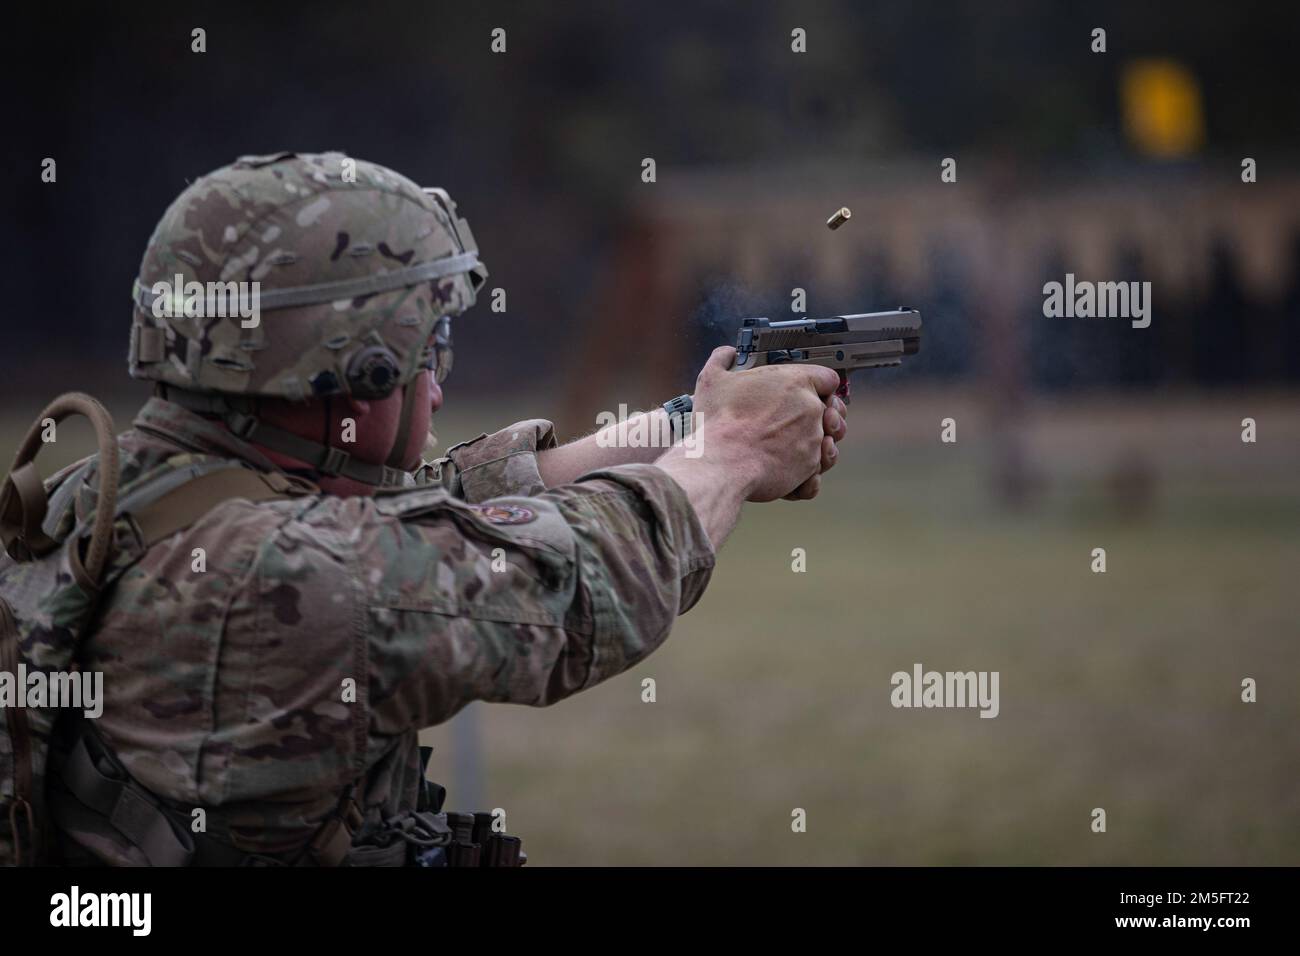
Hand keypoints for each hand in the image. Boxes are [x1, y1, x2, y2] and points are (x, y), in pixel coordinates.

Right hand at [689, 346, 840, 501]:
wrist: (721, 462)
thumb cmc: (720, 422)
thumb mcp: (712, 379)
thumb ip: (722, 360)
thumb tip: (726, 354)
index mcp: (795, 382)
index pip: (827, 378)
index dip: (820, 385)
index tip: (810, 392)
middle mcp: (811, 410)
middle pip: (834, 412)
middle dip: (825, 417)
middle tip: (804, 422)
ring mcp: (813, 440)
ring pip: (828, 444)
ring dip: (818, 446)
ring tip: (797, 448)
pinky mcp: (808, 468)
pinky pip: (816, 472)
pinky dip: (807, 476)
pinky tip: (793, 472)